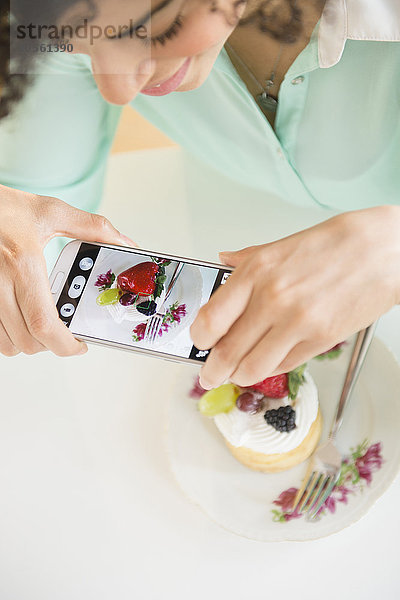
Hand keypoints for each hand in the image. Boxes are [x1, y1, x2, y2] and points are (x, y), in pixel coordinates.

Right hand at [0, 184, 135, 356]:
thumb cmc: (3, 208)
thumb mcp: (49, 211)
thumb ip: (91, 227)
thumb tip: (123, 242)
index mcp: (23, 264)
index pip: (44, 323)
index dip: (65, 344)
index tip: (79, 345)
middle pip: (28, 340)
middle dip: (52, 345)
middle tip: (65, 332)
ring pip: (6, 343)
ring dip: (29, 342)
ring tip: (42, 324)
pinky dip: (8, 335)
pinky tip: (20, 318)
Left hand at [191, 206, 399, 388]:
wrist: (381, 250)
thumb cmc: (331, 246)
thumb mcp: (280, 246)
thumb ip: (246, 261)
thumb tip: (221, 261)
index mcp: (255, 273)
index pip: (210, 320)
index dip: (198, 340)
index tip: (199, 343)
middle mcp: (271, 300)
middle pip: (227, 353)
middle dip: (212, 371)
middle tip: (209, 376)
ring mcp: (297, 324)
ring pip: (253, 369)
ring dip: (239, 376)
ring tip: (237, 373)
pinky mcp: (320, 341)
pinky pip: (284, 366)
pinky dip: (270, 369)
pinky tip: (268, 361)